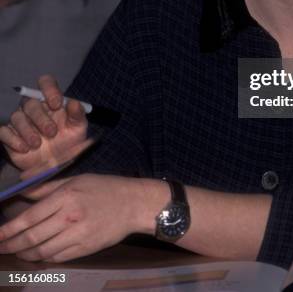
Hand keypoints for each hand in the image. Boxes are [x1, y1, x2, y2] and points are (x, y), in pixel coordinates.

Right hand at [0, 75, 87, 174]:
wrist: (58, 163)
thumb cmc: (68, 141)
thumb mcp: (78, 128)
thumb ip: (77, 114)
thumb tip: (74, 102)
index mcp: (51, 100)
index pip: (45, 83)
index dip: (49, 89)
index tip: (57, 103)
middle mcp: (34, 108)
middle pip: (30, 102)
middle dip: (41, 117)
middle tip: (51, 132)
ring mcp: (21, 121)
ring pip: (16, 116)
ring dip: (27, 130)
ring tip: (37, 144)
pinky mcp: (10, 135)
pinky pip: (4, 132)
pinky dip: (13, 140)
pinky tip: (25, 148)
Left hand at [0, 174, 146, 261]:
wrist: (134, 203)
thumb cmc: (105, 187)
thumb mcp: (77, 179)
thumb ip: (48, 187)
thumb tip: (23, 191)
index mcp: (66, 195)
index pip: (30, 217)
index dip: (9, 230)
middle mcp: (70, 216)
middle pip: (32, 237)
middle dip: (12, 245)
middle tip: (0, 248)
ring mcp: (78, 234)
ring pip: (43, 251)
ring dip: (26, 254)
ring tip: (18, 252)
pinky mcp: (86, 248)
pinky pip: (58, 257)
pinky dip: (44, 258)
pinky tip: (38, 255)